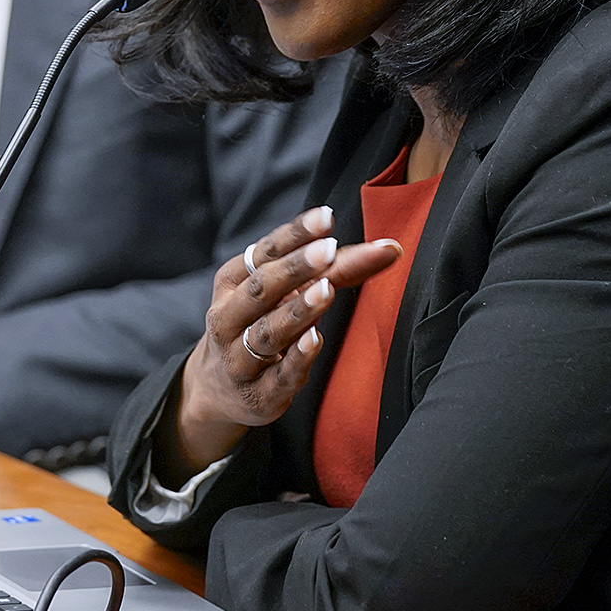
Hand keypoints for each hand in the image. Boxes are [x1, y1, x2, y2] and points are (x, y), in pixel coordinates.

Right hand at [161, 207, 401, 484]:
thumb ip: (337, 269)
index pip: (265, 252)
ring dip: (297, 310)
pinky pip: (278, 376)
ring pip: (267, 332)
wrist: (220, 390)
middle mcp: (228, 317)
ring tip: (326, 289)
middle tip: (328, 249)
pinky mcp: (258, 394)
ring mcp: (239, 358)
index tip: (326, 216)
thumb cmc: (262, 324)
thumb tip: (391, 247)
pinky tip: (315, 340)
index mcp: (234, 281)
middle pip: (261, 288)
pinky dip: (296, 359)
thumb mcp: (287, 293)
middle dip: (295, 268)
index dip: (294, 234)